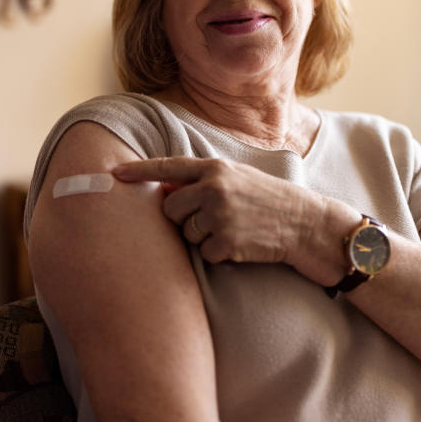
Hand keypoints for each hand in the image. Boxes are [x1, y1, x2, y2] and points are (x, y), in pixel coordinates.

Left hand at [113, 157, 319, 267]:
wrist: (306, 224)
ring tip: (235, 230)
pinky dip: (219, 254)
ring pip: (186, 233)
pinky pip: (204, 253)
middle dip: (184, 218)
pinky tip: (242, 244)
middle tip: (213, 219)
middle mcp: (215, 188)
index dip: (139, 171)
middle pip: (171, 208)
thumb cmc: (271, 200)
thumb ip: (205, 181)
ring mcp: (220, 216)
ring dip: (204, 237)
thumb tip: (166, 191)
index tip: (114, 173)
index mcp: (217, 168)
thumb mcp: (239, 179)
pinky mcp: (226, 242)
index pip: (169, 167)